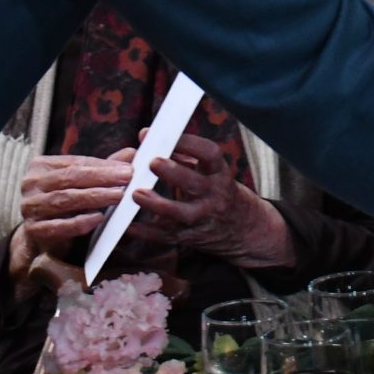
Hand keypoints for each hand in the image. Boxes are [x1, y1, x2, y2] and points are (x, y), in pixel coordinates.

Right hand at [8, 151, 134, 282]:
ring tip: (118, 196)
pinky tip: (98, 218)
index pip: (76, 163)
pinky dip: (79, 222)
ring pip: (65, 199)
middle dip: (101, 178)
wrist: (39, 236)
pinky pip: (58, 225)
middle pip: (70, 178)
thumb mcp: (81, 184)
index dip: (103, 166)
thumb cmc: (64, 204)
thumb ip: (104, 169)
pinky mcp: (33, 230)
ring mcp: (30, 206)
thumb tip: (132, 153)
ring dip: (94, 197)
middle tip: (127, 178)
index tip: (128, 169)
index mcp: (41, 166)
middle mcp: (31, 184)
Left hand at [129, 133, 294, 269]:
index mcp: (220, 174)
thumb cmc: (218, 191)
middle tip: (152, 162)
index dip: (188, 143)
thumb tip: (153, 139)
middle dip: (173, 173)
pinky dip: (147, 232)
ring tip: (136, 194)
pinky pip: (166, 236)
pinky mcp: (190, 237)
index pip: (209, 154)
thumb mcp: (211, 171)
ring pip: (181, 214)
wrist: (243, 229)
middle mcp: (214, 196)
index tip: (165, 135)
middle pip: (195, 183)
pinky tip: (130, 225)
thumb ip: (185, 156)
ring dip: (157, 204)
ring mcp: (203, 219)